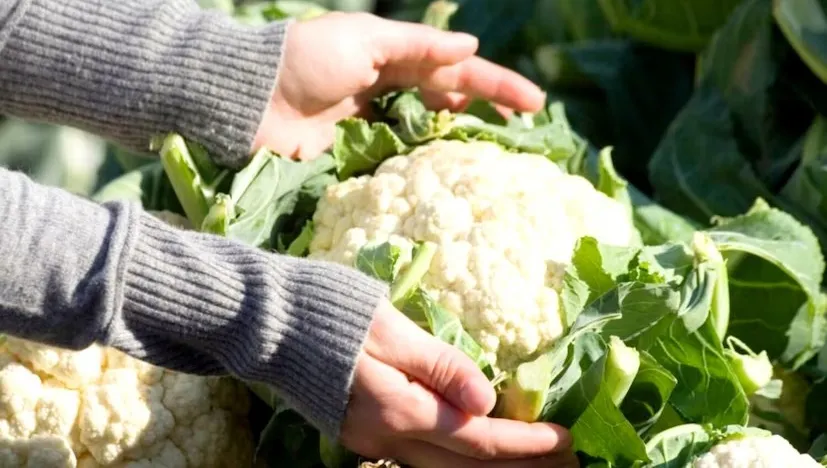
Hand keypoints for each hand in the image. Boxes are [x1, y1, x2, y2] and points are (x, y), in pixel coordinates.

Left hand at [253, 12, 546, 159]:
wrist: (247, 98)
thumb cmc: (304, 59)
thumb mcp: (364, 40)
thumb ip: (417, 46)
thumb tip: (470, 45)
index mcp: (393, 55)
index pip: (457, 68)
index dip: (497, 85)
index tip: (535, 103)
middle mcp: (389, 88)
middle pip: (450, 100)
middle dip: (488, 113)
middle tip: (526, 136)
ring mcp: (374, 124)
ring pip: (430, 132)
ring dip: (461, 141)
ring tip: (499, 161)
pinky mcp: (355, 154)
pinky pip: (399, 160)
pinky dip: (424, 166)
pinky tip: (447, 178)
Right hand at [339, 299, 577, 467]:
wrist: (267, 324)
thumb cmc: (331, 313)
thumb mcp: (391, 328)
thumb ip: (440, 366)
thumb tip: (487, 400)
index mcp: (398, 409)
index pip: (477, 439)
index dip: (525, 443)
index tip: (564, 438)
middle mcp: (386, 437)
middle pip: (465, 466)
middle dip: (517, 465)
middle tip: (562, 458)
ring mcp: (370, 440)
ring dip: (487, 465)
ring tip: (529, 458)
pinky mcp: (359, 433)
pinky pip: (421, 458)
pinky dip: (457, 457)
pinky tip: (475, 447)